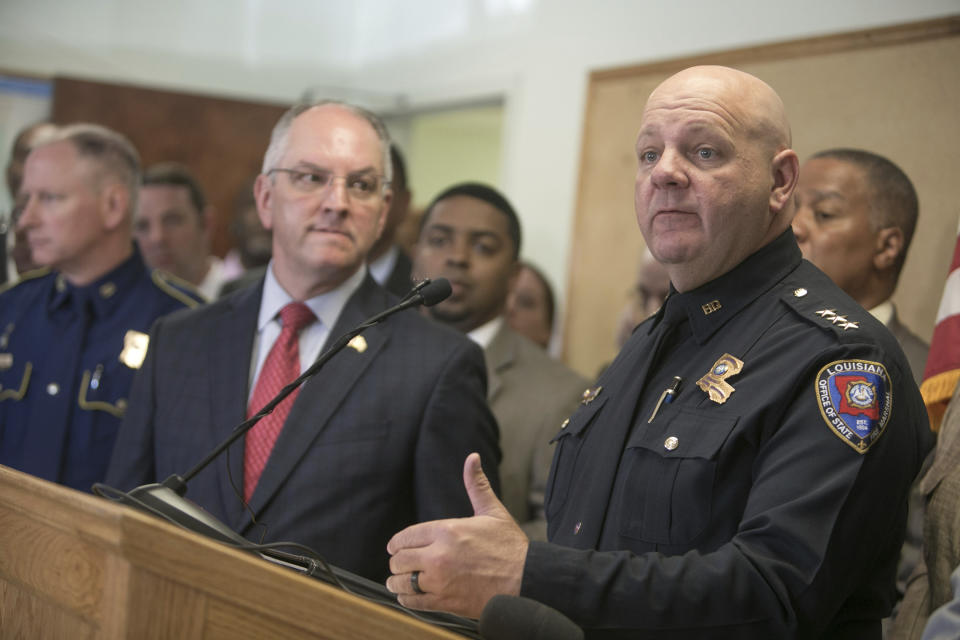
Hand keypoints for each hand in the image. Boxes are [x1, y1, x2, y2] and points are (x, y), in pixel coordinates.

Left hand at [385, 452, 528, 617]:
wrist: (526, 580)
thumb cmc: (510, 546)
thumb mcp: (493, 512)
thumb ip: (476, 485)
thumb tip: (472, 458)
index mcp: (447, 530)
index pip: (406, 536)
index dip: (396, 543)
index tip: (394, 547)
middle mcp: (439, 555)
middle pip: (400, 559)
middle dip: (397, 561)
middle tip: (398, 564)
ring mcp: (440, 580)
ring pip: (402, 582)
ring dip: (396, 581)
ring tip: (396, 581)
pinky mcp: (445, 601)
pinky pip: (413, 601)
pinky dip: (406, 599)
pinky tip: (407, 595)